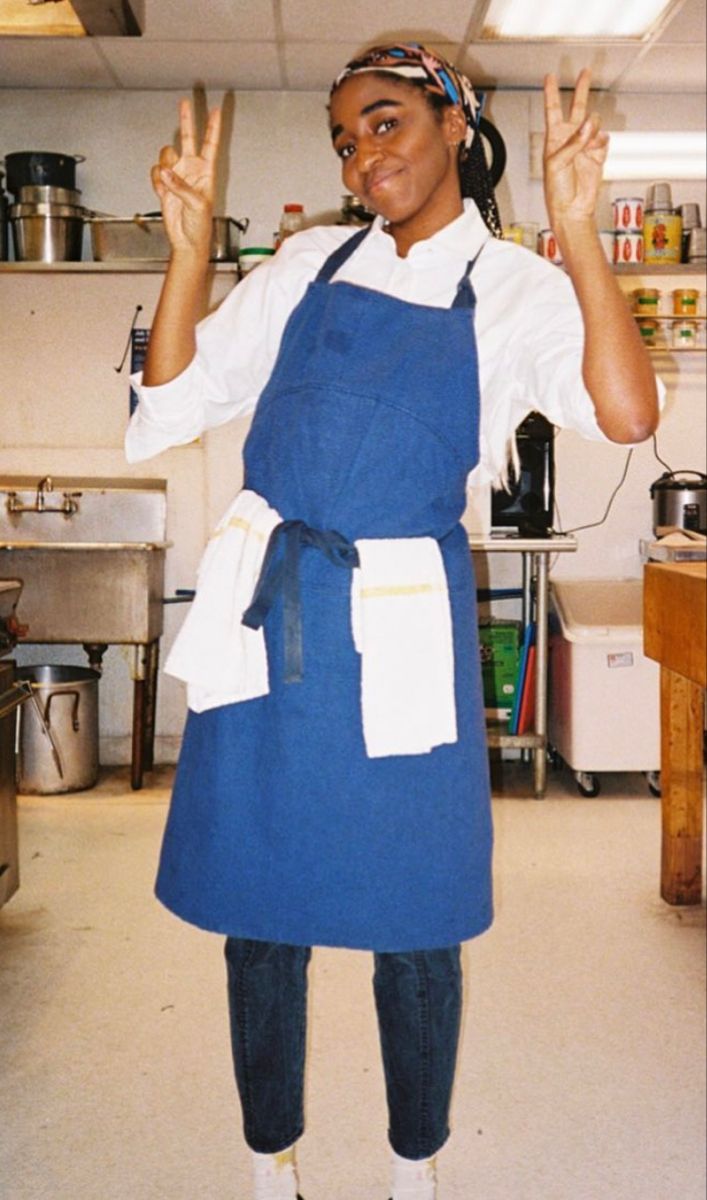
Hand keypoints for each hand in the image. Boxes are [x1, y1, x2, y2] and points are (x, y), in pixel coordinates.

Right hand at [151, 99, 221, 256]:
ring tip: (169, 183)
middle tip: (184, 102)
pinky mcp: (164, 185)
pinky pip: (156, 173)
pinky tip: (163, 193)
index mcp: (206, 172)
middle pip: (188, 139)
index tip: (216, 111)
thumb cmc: (200, 225)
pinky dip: (157, 182)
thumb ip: (181, 186)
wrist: (186, 240)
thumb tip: (166, 172)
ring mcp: (177, 175)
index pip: (210, 144)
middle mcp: (191, 169)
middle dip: (186, 121)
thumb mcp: (197, 204)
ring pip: (166, 155)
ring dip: (164, 166)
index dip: (213, 128)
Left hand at [543, 69, 608, 225]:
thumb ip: (573, 143)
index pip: (553, 110)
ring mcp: (585, 145)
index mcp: (554, 138)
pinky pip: (604, 140)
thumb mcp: (556, 164)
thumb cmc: (557, 191)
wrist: (572, 209)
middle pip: (577, 107)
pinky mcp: (598, 154)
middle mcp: (570, 138)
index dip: (551, 93)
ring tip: (588, 145)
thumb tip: (588, 127)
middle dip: (582, 89)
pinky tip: (596, 152)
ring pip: (594, 123)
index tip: (550, 76)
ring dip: (592, 131)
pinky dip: (601, 144)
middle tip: (586, 72)